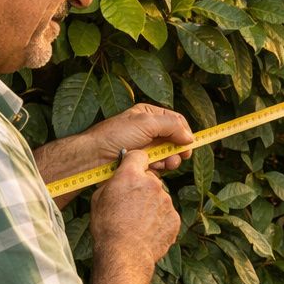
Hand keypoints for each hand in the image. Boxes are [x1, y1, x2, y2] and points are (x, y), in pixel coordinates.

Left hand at [35, 103, 195, 199]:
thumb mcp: (146, 123)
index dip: (185, 133)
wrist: (94, 157)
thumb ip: (171, 126)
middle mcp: (149, 130)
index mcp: (149, 115)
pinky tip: (151, 169)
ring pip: (169, 154)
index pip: (177, 121)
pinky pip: (159, 166)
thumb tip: (190, 137)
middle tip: (177, 158)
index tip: (188, 144)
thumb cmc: (115, 135)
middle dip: (177, 150)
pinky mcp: (142, 162)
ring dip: (169, 161)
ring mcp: (146, 147)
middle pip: (175, 140)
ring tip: (162, 164)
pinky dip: (159, 168)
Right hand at [90, 149, 181, 269]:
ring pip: (159, 197)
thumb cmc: (107, 227)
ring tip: (138, 222)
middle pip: (150, 179)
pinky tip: (147, 231)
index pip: (139, 155)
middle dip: (143, 188)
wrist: (124, 254)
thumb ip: (112, 183)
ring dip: (151, 205)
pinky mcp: (175, 217)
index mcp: (131, 176)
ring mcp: (166, 201)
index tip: (133, 167)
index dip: (135, 161)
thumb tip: (117, 179)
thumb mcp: (98, 199)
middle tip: (131, 204)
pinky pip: (167, 214)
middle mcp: (152, 184)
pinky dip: (159, 220)